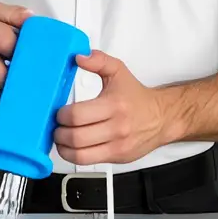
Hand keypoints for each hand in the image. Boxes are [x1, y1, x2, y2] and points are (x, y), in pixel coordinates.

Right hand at [0, 2, 31, 126]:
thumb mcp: (7, 21)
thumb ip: (25, 24)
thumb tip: (57, 40)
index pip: (4, 39)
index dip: (18, 53)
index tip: (31, 59)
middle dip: (10, 83)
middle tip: (23, 85)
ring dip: (2, 101)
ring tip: (14, 101)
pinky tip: (1, 113)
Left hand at [54, 50, 170, 165]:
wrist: (161, 117)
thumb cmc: (136, 96)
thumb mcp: (119, 71)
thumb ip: (98, 61)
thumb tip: (79, 57)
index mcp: (114, 104)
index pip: (78, 115)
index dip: (61, 115)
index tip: (59, 112)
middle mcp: (116, 127)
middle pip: (76, 137)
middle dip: (59, 132)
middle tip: (56, 126)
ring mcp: (117, 145)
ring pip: (80, 154)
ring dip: (63, 147)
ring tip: (61, 137)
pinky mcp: (117, 158)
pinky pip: (88, 162)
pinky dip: (73, 156)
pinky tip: (71, 147)